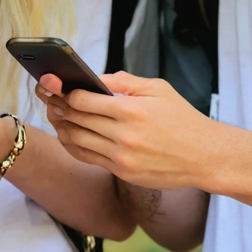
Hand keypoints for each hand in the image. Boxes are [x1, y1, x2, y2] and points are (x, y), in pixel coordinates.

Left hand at [36, 71, 217, 189]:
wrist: (205, 157)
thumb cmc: (182, 119)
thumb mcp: (157, 89)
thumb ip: (122, 81)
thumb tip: (93, 78)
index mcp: (131, 110)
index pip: (82, 100)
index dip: (64, 92)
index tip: (55, 85)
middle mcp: (123, 135)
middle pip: (75, 119)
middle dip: (57, 106)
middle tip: (45, 96)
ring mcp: (121, 158)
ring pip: (76, 140)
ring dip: (61, 126)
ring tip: (53, 114)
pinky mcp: (122, 172)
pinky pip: (87, 157)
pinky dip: (72, 145)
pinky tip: (67, 134)